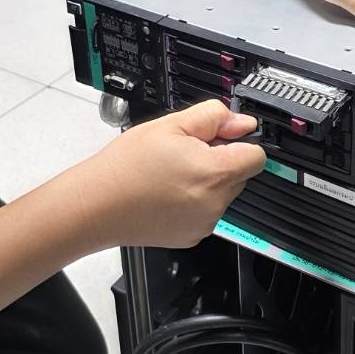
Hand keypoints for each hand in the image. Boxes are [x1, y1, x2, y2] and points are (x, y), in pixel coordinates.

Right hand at [71, 101, 264, 249]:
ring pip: (223, 193)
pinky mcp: (192, 236)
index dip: (239, 141)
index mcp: (214, 173)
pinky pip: (207, 211)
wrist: (97, 205)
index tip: (220, 137)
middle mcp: (215, 203)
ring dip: (207, 180)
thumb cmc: (126, 167)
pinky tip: (167, 192)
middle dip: (220, 159)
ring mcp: (205, 223)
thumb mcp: (170, 125)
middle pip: (240, 174)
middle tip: (185, 152)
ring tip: (171, 173)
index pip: (257, 156)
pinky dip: (194, 201)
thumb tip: (241, 122)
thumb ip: (213, 117)